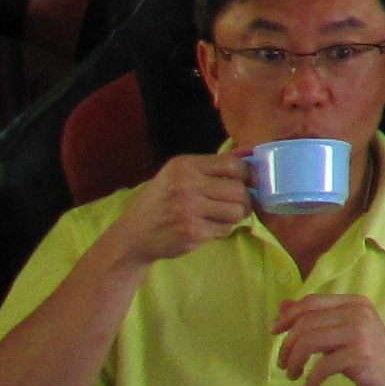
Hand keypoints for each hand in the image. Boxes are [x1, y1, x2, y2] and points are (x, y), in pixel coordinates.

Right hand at [111, 149, 253, 268]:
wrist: (134, 233)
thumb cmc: (163, 201)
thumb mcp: (180, 174)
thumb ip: (214, 164)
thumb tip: (250, 151)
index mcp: (185, 165)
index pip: (233, 165)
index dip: (248, 174)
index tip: (250, 182)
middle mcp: (186, 185)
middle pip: (238, 190)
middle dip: (244, 199)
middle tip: (238, 204)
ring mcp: (189, 210)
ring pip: (237, 211)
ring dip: (235, 216)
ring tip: (222, 215)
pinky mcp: (192, 233)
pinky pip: (225, 229)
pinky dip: (222, 229)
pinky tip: (206, 227)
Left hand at [275, 292, 384, 385]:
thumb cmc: (372, 359)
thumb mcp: (343, 335)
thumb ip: (317, 320)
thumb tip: (282, 307)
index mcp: (354, 302)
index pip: (311, 302)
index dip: (287, 316)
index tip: (273, 333)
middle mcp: (358, 312)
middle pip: (306, 322)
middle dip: (287, 346)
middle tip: (283, 364)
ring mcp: (360, 333)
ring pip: (310, 341)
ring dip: (294, 361)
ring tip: (293, 375)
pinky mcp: (361, 355)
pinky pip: (322, 365)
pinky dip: (311, 379)